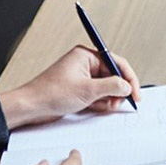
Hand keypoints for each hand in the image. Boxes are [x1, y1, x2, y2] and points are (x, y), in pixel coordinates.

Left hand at [0, 46, 141, 127]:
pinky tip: (94, 108)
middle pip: (113, 76)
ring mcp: (82, 77)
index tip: (135, 92)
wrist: (30, 107)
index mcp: (86, 56)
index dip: (129, 78)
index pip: (117, 63)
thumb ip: (112, 86)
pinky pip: (97, 95)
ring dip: (108, 98)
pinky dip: (99, 102)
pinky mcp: (79, 89)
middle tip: (118, 103)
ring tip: (104, 106)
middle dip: (117, 91)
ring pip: (106, 87)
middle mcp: (85, 64)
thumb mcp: (87, 90)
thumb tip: (127, 86)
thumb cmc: (50, 93)